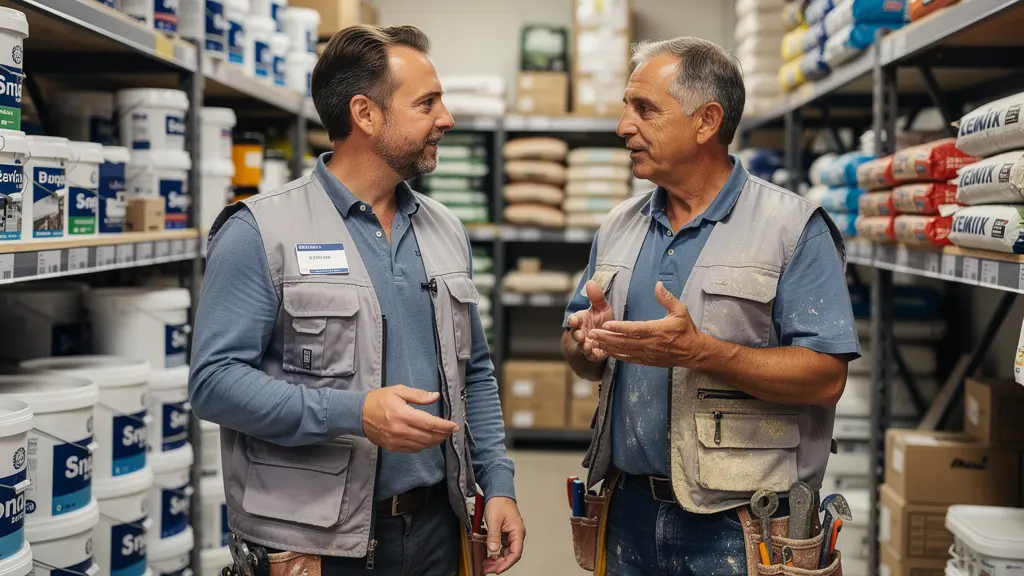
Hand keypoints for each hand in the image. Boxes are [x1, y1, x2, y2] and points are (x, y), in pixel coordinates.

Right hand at [361, 385, 457, 452]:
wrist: (358, 414)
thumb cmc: (378, 400)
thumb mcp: (398, 391)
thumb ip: (418, 395)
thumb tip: (435, 396)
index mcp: (402, 414)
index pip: (429, 423)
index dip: (444, 426)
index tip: (454, 425)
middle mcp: (400, 430)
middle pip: (428, 437)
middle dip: (443, 435)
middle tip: (450, 430)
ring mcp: (396, 441)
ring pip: (422, 446)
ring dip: (434, 441)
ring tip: (442, 435)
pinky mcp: (392, 447)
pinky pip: (412, 450)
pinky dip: (423, 446)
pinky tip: (427, 440)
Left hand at [482, 497, 524, 574]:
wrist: (498, 493)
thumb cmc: (499, 502)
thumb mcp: (494, 519)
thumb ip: (494, 535)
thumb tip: (493, 549)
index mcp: (517, 531)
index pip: (515, 553)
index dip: (507, 564)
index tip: (497, 569)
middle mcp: (516, 534)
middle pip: (510, 555)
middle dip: (499, 564)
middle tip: (488, 569)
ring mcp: (511, 534)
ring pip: (506, 552)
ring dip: (497, 560)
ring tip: (487, 564)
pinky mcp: (505, 533)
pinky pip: (502, 547)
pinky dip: (496, 553)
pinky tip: (489, 556)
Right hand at [565, 280, 614, 362]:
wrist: (607, 338)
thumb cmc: (602, 321)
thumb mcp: (602, 308)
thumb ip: (597, 297)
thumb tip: (591, 282)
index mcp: (581, 320)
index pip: (574, 319)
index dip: (573, 320)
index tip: (573, 320)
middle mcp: (581, 332)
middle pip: (575, 334)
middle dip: (576, 334)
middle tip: (579, 334)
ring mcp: (586, 344)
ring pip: (582, 346)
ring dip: (583, 346)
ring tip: (586, 346)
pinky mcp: (593, 355)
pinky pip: (592, 356)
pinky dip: (594, 354)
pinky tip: (598, 352)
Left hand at [589, 281, 706, 366]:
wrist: (694, 352)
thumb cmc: (686, 330)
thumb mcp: (680, 311)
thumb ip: (667, 298)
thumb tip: (658, 285)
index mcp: (657, 330)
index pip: (635, 329)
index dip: (619, 328)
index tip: (606, 324)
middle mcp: (650, 344)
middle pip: (624, 342)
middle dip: (606, 338)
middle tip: (592, 333)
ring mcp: (648, 354)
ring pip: (624, 351)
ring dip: (608, 346)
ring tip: (593, 341)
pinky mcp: (647, 361)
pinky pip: (628, 359)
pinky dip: (616, 355)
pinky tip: (606, 351)